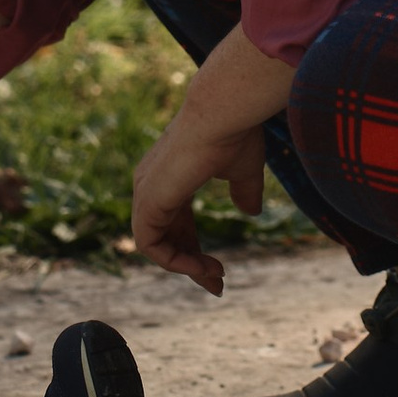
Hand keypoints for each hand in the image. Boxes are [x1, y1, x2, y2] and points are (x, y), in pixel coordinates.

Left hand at [129, 28, 294, 292]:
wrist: (224, 112)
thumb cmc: (235, 132)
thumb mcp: (243, 170)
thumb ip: (243, 191)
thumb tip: (251, 211)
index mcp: (170, 176)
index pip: (176, 223)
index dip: (195, 250)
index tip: (220, 270)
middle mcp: (151, 184)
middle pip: (165, 238)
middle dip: (191, 265)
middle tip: (218, 285)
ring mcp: (146, 192)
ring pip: (156, 246)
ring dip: (186, 267)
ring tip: (215, 277)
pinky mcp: (148, 200)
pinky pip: (150, 246)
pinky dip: (173, 261)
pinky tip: (200, 266)